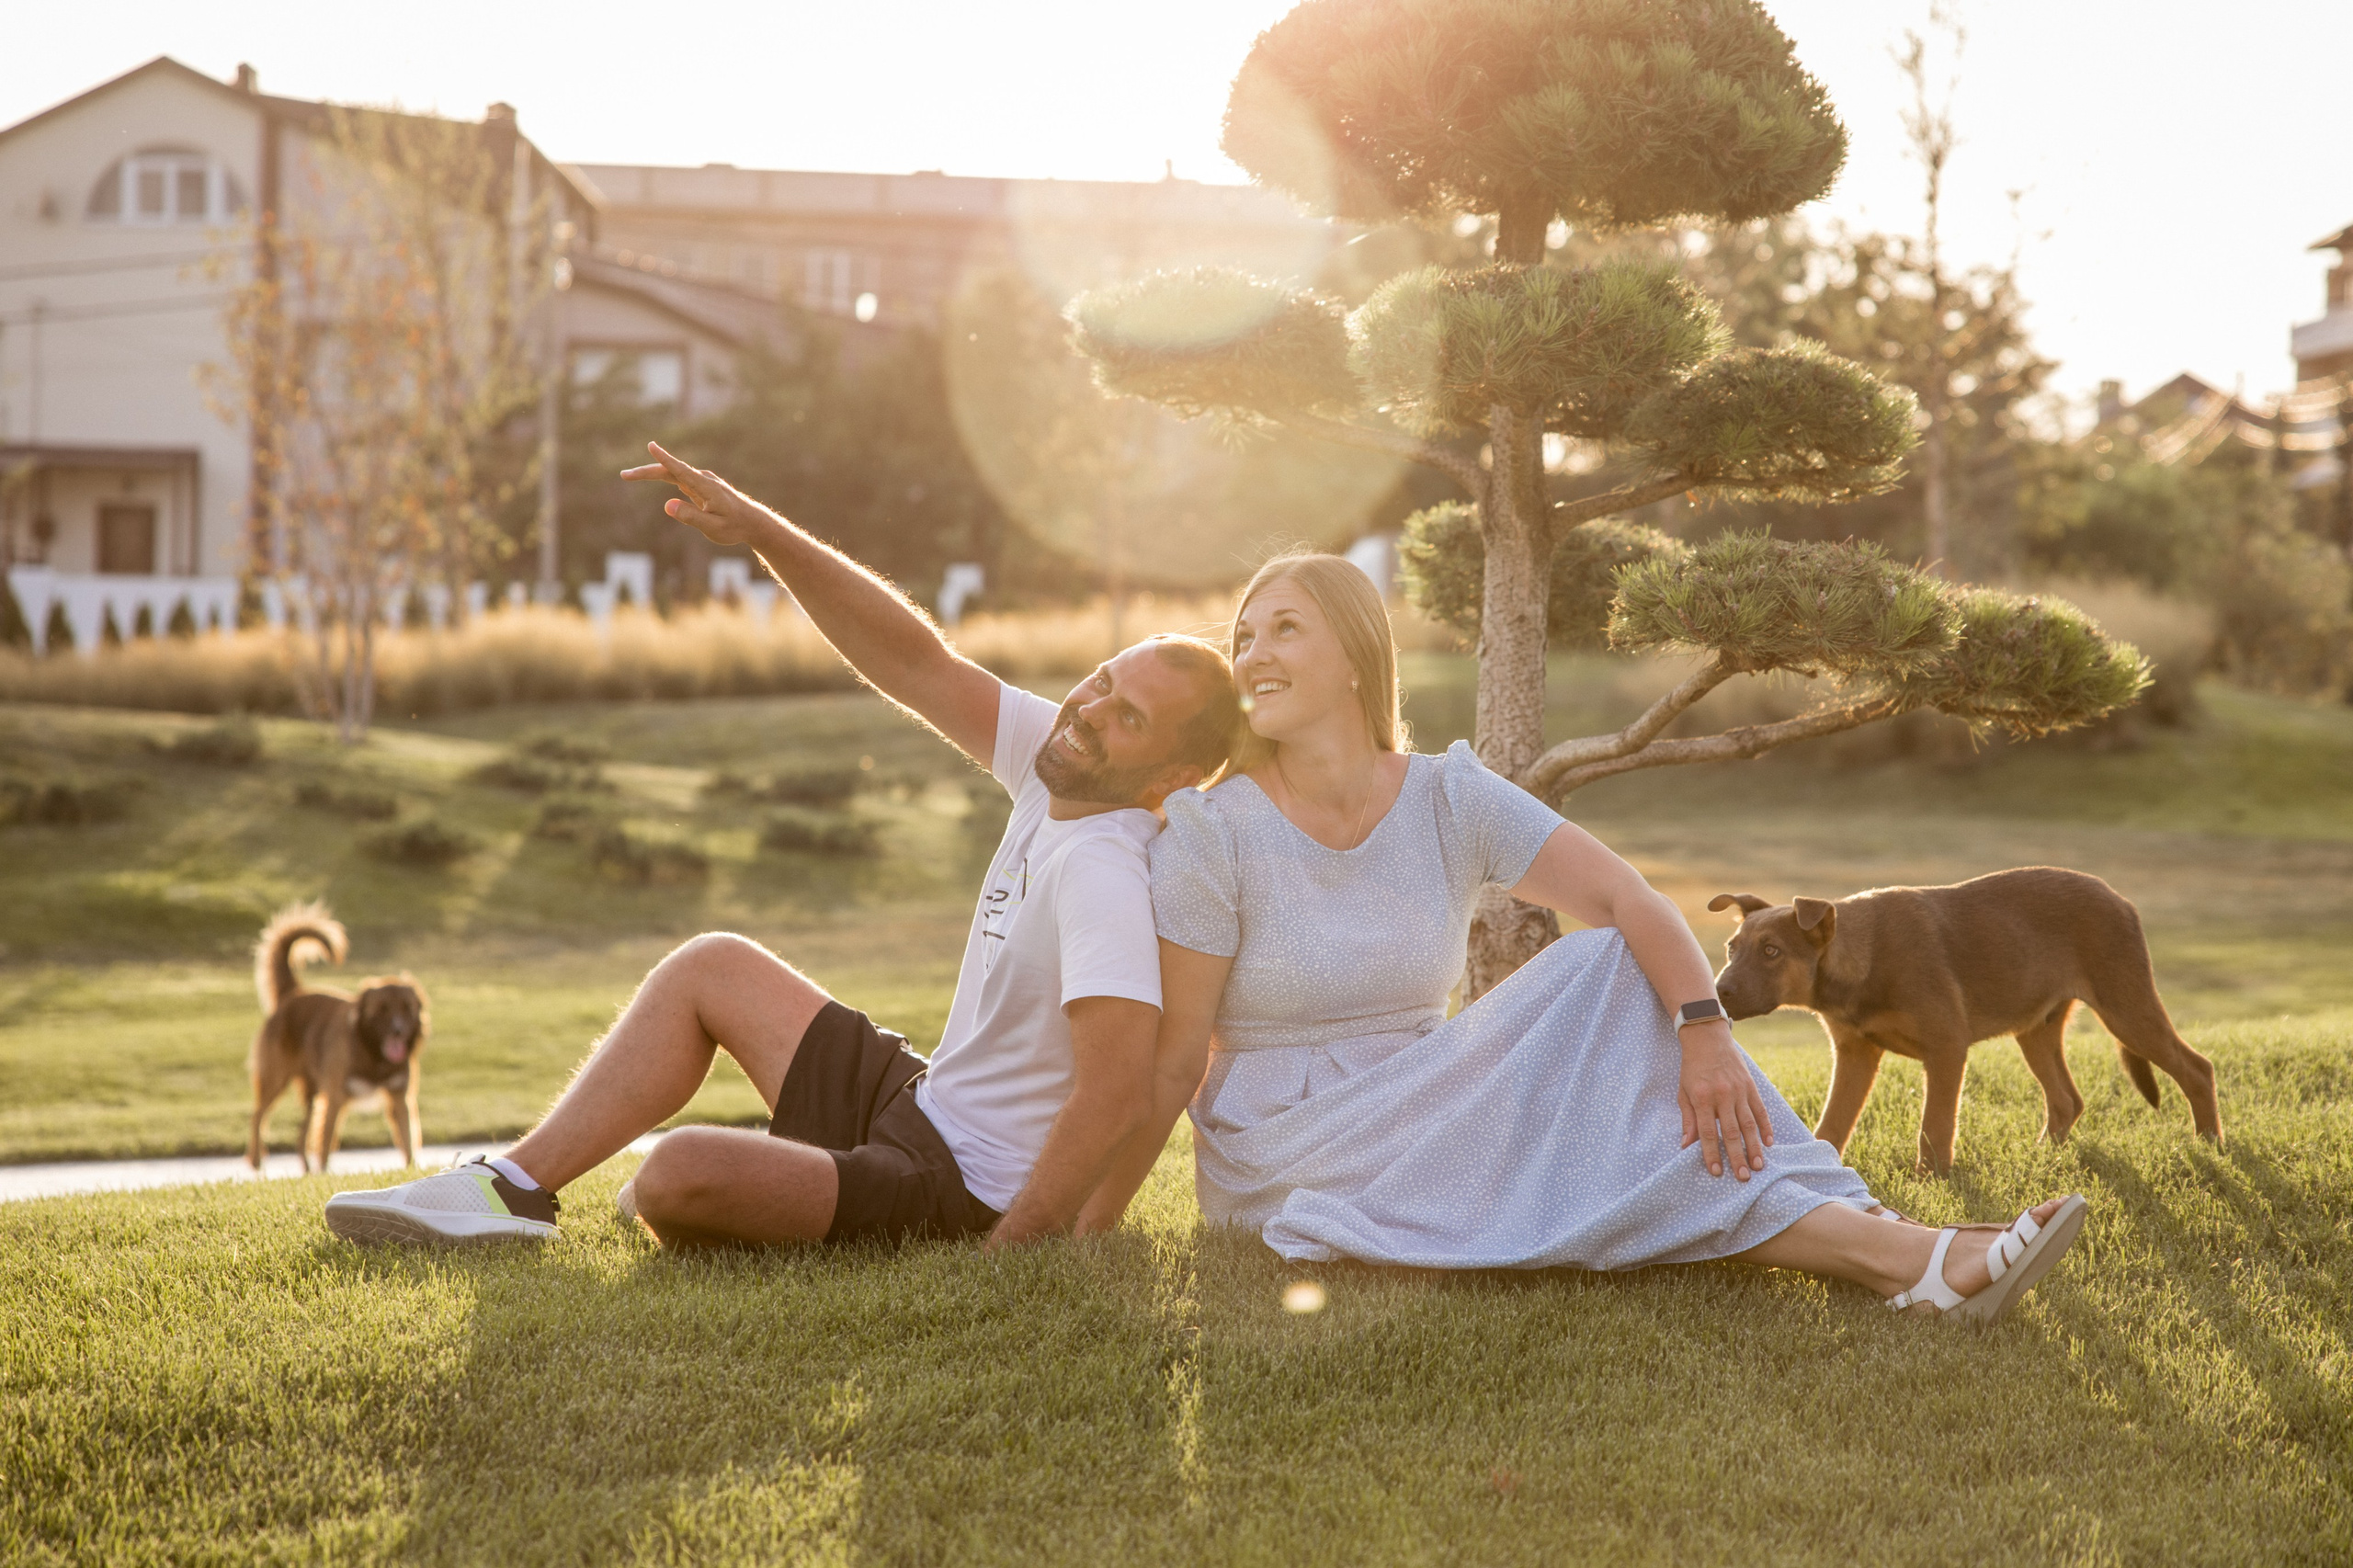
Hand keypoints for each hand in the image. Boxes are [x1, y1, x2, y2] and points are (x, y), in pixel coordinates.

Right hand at [619, 441, 769, 546]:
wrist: (752, 523)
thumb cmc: (734, 527)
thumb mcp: (712, 528)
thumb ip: (691, 517)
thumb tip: (666, 506)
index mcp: (706, 487)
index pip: (681, 470)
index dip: (665, 459)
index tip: (651, 446)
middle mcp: (702, 479)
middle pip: (670, 471)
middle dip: (646, 471)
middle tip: (624, 475)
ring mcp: (701, 481)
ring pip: (672, 474)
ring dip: (650, 473)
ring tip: (628, 476)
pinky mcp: (699, 486)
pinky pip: (677, 478)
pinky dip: (661, 476)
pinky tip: (648, 475)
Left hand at [1677, 1022, 1771, 1179]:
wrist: (1707, 1039)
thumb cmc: (1692, 1069)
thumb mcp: (1684, 1093)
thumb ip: (1688, 1120)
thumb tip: (1685, 1146)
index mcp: (1702, 1098)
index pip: (1708, 1132)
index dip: (1711, 1153)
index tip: (1716, 1172)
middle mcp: (1722, 1096)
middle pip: (1731, 1132)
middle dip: (1737, 1156)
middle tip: (1743, 1177)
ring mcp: (1739, 1091)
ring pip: (1749, 1124)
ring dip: (1754, 1147)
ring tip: (1759, 1166)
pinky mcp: (1751, 1086)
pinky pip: (1760, 1110)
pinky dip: (1766, 1127)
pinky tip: (1769, 1143)